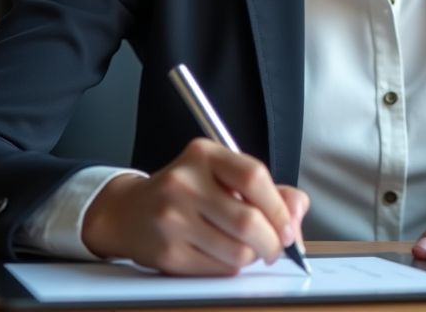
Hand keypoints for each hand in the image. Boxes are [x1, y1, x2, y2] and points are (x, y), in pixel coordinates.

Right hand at [82, 138, 308, 275]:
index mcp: (203, 155)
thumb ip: (267, 190)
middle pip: (248, 220)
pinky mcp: (167, 253)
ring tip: (246, 249)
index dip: (279, 206)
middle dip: (273, 241)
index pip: (253, 176)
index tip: (288, 225)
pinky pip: (218, 269)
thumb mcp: (223, 176)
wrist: (129, 212)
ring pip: (237, 251)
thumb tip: (297, 212)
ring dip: (252, 256)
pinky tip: (222, 255)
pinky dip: (231, 267)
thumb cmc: (186, 193)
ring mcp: (172, 219)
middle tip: (276, 247)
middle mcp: (184, 183)